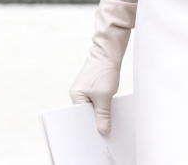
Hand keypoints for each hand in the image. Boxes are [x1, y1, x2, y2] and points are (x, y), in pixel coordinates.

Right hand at [69, 0, 137, 134]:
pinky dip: (104, 106)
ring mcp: (86, 90)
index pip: (79, 117)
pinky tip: (112, 112)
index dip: (88, 126)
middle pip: (86, 114)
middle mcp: (78, 94)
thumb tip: (103, 131)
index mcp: (75, 97)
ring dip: (101, 114)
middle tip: (105, 133)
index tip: (97, 137)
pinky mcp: (94, 86)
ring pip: (93, 108)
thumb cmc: (104, 71)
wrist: (109, 51)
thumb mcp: (105, 96)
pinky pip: (98, 101)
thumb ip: (103, 115)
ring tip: (110, 124)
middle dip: (95, 122)